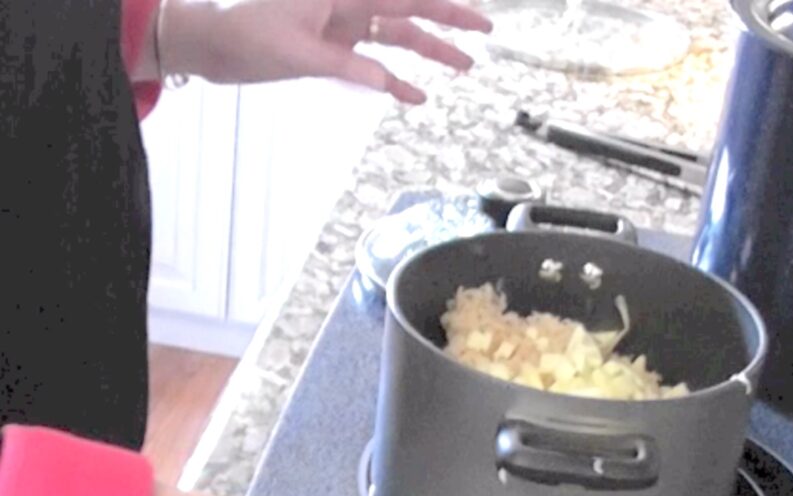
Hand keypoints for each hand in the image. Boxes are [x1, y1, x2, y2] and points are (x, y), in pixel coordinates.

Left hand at [158, 0, 492, 103]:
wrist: (215, 45)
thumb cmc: (249, 37)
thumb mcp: (297, 54)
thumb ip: (345, 66)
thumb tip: (388, 84)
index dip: (444, 8)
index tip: (479, 19)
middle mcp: (349, 3)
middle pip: (409, 11)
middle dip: (448, 22)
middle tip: (484, 34)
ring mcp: (343, 25)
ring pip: (396, 37)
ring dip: (428, 53)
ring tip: (463, 67)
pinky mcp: (334, 47)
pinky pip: (373, 63)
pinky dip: (393, 79)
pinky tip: (416, 97)